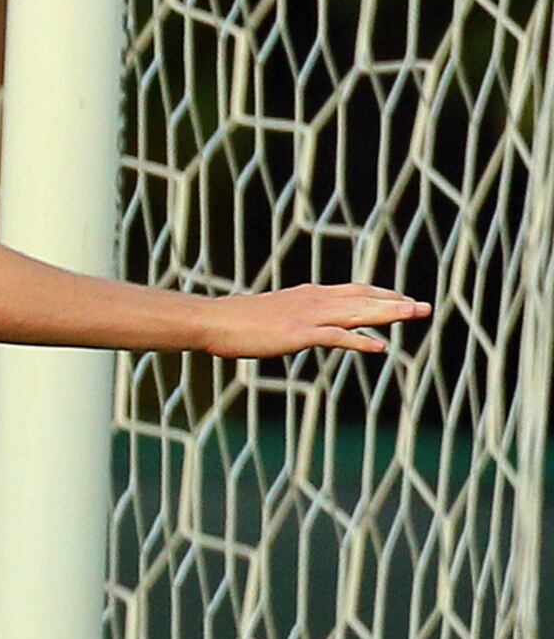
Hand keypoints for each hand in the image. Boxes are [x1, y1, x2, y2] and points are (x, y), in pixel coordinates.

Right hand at [194, 283, 428, 359]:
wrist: (214, 320)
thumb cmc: (234, 320)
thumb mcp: (270, 313)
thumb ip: (291, 316)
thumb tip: (296, 325)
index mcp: (308, 294)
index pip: (354, 291)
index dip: (381, 295)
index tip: (402, 299)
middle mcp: (314, 300)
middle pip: (364, 298)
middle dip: (396, 302)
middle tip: (424, 307)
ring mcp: (308, 316)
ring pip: (358, 312)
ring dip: (389, 314)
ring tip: (415, 315)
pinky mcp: (300, 334)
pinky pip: (337, 337)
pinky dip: (360, 341)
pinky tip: (380, 347)